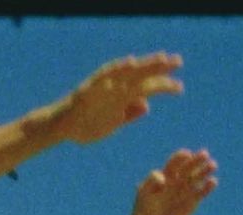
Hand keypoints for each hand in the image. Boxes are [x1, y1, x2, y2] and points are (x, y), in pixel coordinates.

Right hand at [58, 53, 183, 144]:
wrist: (63, 127)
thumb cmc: (86, 126)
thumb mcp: (112, 123)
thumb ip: (129, 114)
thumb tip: (147, 105)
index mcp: (123, 98)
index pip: (148, 88)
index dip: (164, 85)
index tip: (180, 87)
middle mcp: (116, 89)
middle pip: (142, 75)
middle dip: (160, 69)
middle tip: (179, 62)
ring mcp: (104, 87)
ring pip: (128, 72)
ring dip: (145, 64)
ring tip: (161, 59)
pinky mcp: (92, 87)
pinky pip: (106, 75)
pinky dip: (118, 68)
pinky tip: (131, 62)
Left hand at [129, 148, 217, 214]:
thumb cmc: (143, 208)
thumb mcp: (143, 192)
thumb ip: (151, 181)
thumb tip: (164, 180)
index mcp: (166, 174)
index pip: (176, 162)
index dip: (181, 157)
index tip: (186, 155)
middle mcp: (178, 180)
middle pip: (189, 167)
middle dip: (197, 160)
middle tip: (204, 154)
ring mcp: (186, 190)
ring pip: (198, 177)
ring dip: (205, 170)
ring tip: (212, 165)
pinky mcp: (193, 202)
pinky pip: (202, 192)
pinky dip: (207, 187)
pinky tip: (213, 182)